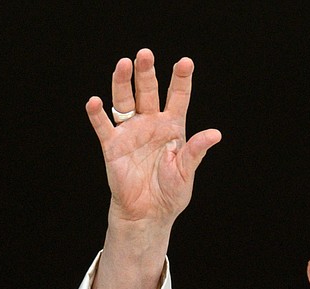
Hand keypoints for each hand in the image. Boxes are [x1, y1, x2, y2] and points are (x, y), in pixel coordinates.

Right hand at [87, 48, 221, 230]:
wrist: (148, 214)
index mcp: (173, 127)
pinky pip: (103, 126)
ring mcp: (131, 132)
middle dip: (147, 73)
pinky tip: (95, 102)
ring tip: (123, 64)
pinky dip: (98, 114)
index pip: (177, 97)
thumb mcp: (186, 171)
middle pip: (148, 91)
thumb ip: (196, 151)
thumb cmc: (170, 193)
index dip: (181, 79)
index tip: (185, 62)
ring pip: (124, 100)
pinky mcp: (113, 145)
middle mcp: (151, 123)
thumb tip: (215, 134)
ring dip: (122, 82)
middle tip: (145, 54)